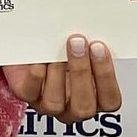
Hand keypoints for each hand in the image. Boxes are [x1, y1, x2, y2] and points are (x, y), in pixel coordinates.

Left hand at [2, 35, 120, 121]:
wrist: (29, 44)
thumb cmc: (60, 47)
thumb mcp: (82, 47)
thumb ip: (90, 45)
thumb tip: (95, 29)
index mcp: (94, 97)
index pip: (109, 100)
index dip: (106, 76)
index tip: (99, 47)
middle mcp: (72, 106)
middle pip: (84, 106)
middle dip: (82, 72)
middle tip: (78, 43)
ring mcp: (48, 104)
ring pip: (55, 103)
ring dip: (58, 74)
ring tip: (57, 52)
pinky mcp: (26, 96)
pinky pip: (30, 92)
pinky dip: (36, 75)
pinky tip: (39, 59)